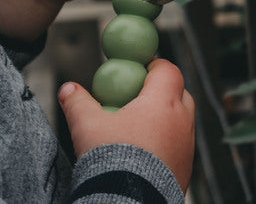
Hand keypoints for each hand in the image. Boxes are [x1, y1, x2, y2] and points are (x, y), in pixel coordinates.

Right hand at [58, 59, 195, 192]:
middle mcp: (181, 121)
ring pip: (182, 120)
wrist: (129, 202)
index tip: (139, 68)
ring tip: (139, 126)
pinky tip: (145, 151)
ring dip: (165, 117)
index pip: (168, 70)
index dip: (154, 65)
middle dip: (161, 90)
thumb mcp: (87, 127)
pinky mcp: (186, 167)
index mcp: (162, 102)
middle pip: (179, 92)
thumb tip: (68, 89)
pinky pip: (180, 145)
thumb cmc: (113, 161)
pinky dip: (167, 141)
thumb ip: (77, 103)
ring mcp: (187, 145)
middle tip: (138, 95)